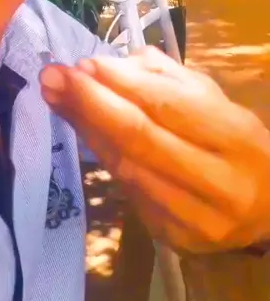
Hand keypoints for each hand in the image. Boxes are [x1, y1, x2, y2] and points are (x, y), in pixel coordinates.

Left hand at [40, 47, 269, 252]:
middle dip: (89, 103)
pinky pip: (128, 190)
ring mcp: (195, 218)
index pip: (168, 106)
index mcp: (236, 138)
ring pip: (127, 167)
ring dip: (87, 129)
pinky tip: (84, 131)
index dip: (120, 83)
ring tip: (57, 98)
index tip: (82, 63)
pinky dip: (103, 157)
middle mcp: (219, 182)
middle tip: (52, 77)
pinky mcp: (174, 238)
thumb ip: (165, 79)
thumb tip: (109, 62)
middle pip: (140, 139)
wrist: (267, 209)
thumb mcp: (214, 100)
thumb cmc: (234, 143)